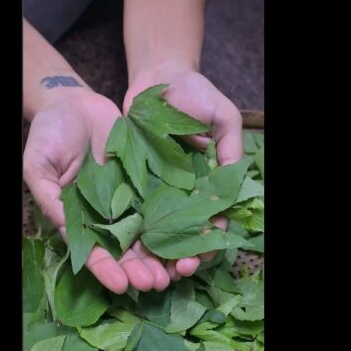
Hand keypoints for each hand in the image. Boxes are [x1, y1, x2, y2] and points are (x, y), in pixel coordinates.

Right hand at [23, 89, 171, 293]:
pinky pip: (164, 203)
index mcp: (78, 218)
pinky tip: (192, 235)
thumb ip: (49, 196)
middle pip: (126, 250)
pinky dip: (178, 221)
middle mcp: (106, 215)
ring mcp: (129, 200)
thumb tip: (65, 227)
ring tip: (179, 269)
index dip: (107, 270)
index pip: (93, 252)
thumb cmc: (49, 133)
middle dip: (141, 269)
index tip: (122, 286)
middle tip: (157, 283)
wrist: (73, 103)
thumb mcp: (37, 164)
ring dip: (163, 254)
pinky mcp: (148, 182)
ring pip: (149, 234)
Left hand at [123, 63, 243, 278]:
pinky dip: (125, 231)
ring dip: (152, 256)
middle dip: (178, 258)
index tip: (198, 257)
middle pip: (181, 236)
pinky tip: (121, 251)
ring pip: (153, 231)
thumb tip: (229, 182)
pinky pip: (126, 209)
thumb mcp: (224, 117)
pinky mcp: (128, 180)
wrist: (159, 75)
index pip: (210, 223)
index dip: (206, 243)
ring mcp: (154, 188)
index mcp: (207, 184)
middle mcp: (181, 192)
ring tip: (146, 274)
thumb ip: (230, 147)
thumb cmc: (197, 94)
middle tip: (171, 274)